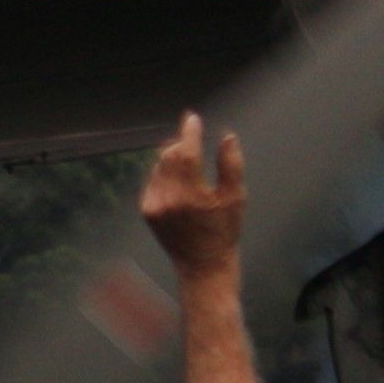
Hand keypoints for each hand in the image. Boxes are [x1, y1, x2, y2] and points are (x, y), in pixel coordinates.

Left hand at [140, 111, 246, 281]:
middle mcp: (169, 199)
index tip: (192, 118)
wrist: (203, 264)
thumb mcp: (236, 199)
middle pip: (169, 156)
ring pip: (158, 166)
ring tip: (189, 161)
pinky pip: (152, 181)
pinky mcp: (147, 210)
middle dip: (181, 144)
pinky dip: (163, 173)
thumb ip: (231, 165)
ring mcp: (154, 205)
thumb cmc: (224, 231)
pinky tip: (179, 180)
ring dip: (172, 157)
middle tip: (192, 138)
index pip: (186, 152)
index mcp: (192, 195)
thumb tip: (227, 136)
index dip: (189, 132)